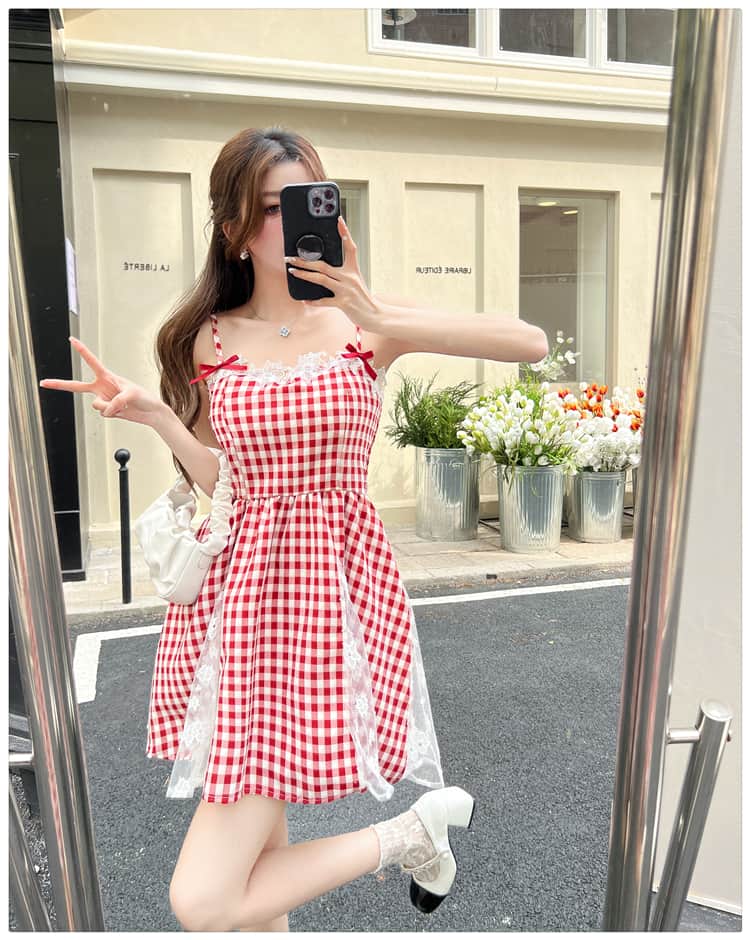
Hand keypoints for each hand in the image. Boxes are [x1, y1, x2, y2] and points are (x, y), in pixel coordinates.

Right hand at [39, 337, 166, 426]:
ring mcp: (103, 399)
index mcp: (108, 377)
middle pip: (76, 386)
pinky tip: (121, 411)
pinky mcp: (106, 410)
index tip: (72, 340)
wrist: (150, 412)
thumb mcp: (132, 395)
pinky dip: (112, 414)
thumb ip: (116, 401)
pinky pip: (103, 414)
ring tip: (122, 405)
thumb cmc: (144, 397)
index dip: (82, 351)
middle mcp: (102, 387)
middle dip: (59, 384)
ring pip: (96, 405)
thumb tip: (104, 408)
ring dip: (109, 407)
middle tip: (43, 382)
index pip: (92, 362)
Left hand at [284, 215, 382, 331]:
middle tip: (290, 257)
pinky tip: (305, 300)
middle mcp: (349, 278)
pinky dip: (313, 301)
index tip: (339, 220)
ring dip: (304, 275)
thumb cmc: (363, 299)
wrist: (375, 315)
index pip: (350, 247)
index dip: (345, 233)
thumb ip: (342, 275)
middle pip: (323, 265)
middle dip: (305, 260)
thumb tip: (323, 270)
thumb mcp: (356, 282)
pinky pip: (324, 301)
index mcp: (353, 270)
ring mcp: (346, 290)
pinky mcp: (344, 303)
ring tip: (293, 271)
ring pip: (321, 279)